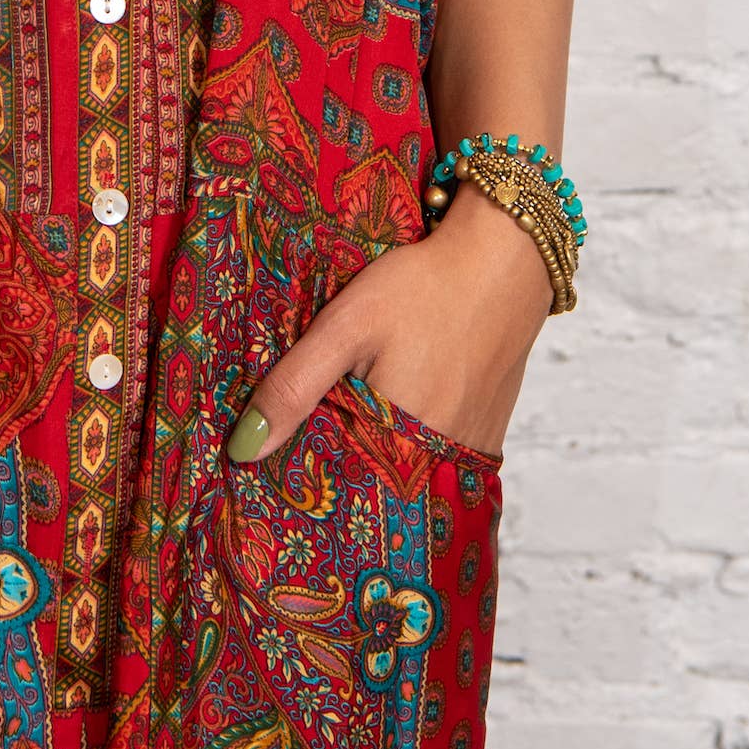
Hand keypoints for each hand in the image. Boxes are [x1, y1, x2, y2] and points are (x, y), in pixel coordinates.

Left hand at [225, 185, 551, 467]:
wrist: (505, 260)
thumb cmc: (423, 287)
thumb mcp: (346, 326)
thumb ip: (294, 386)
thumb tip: (243, 448)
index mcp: (393, 442)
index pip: (334, 489)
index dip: (301, 475)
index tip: (270, 467)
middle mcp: (436, 462)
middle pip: (372, 484)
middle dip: (339, 467)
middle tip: (310, 433)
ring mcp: (467, 452)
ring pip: (406, 472)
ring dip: (377, 455)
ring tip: (352, 417)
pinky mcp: (487, 435)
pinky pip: (438, 456)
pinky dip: (413, 442)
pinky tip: (398, 405)